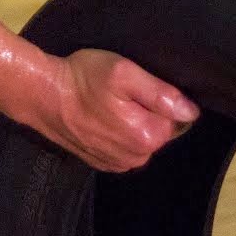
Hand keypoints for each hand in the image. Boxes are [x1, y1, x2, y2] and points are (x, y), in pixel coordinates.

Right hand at [33, 49, 199, 171]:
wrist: (43, 96)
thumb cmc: (84, 79)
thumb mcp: (124, 73)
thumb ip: (161, 93)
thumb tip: (191, 111)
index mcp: (147, 137)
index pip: (176, 118)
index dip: (160, 98)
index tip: (139, 85)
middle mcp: (136, 157)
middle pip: (159, 130)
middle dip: (147, 111)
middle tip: (122, 92)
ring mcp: (118, 162)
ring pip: (141, 139)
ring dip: (133, 122)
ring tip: (110, 103)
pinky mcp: (102, 162)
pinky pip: (124, 147)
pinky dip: (118, 133)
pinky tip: (102, 117)